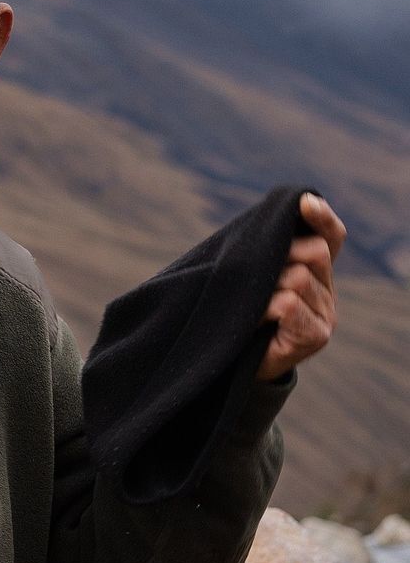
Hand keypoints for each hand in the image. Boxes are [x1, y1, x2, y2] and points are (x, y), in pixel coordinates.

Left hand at [256, 192, 345, 381]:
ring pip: (298, 278)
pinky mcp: (317, 337)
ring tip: (252, 306)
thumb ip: (265, 248)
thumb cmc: (238, 310)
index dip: (321, 217)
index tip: (304, 202)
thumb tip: (271, 216)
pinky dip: (264, 308)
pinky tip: (256, 321)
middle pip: (314, 252)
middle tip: (254, 278)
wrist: (231, 360)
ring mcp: (326, 315)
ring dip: (265, 288)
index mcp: (315, 271)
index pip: (331, 236)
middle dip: (280, 255)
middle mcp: (327, 291)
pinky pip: (288, 303)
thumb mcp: (251, 273)